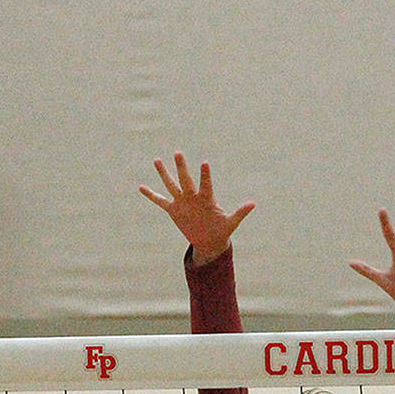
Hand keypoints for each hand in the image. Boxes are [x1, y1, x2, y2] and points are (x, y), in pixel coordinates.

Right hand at [139, 152, 254, 265]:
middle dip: (182, 167)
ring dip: (164, 173)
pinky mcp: (173, 210)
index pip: (205, 184)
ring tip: (157, 160)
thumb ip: (240, 213)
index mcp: (207, 198)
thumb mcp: (230, 223)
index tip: (204, 163)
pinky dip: (151, 195)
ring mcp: (182, 202)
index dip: (205, 175)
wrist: (210, 240)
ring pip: (171, 185)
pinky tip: (141, 187)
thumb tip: (253, 204)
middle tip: (178, 153)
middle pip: (186, 180)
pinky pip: (159, 201)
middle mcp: (193, 197)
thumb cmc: (221, 230)